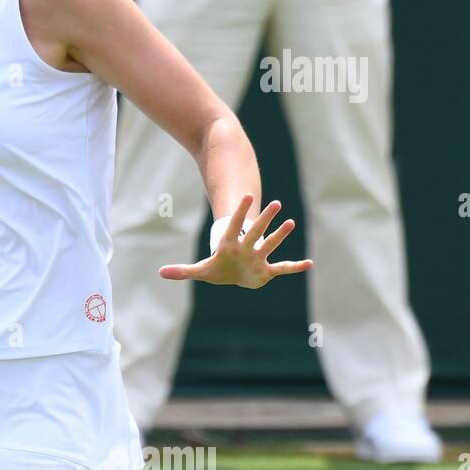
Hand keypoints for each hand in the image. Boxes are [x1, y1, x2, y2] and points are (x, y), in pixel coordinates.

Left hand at [158, 194, 313, 288]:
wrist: (233, 273)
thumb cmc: (218, 268)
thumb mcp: (200, 271)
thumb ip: (182, 271)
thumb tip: (161, 273)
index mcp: (230, 246)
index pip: (234, 226)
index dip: (240, 212)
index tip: (246, 196)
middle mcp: (247, 248)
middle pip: (256, 231)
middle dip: (265, 219)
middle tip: (276, 204)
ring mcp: (258, 257)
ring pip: (270, 244)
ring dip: (280, 235)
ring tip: (290, 222)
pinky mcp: (266, 270)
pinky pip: (283, 268)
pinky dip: (295, 267)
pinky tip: (309, 264)